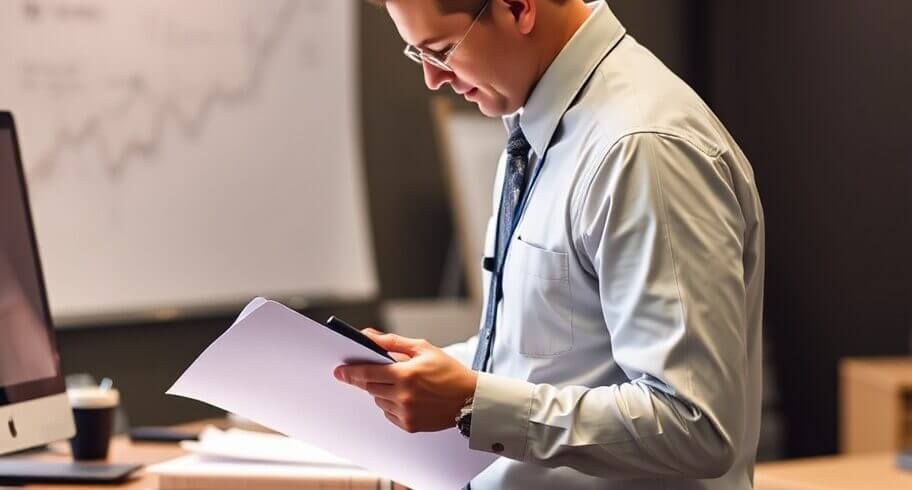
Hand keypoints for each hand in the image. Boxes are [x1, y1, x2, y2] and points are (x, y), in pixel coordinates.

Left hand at [333, 329, 477, 432]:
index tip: (339, 371)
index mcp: (405, 374)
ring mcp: (406, 413)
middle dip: (368, 379)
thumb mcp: (423, 349)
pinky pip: (388, 414)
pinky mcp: (409, 425)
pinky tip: (408, 398)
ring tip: (403, 385)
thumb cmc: (449, 371)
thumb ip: (392, 342)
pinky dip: (392, 405)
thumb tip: (368, 336)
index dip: (350, 372)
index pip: (367, 373)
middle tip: (378, 374)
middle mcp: (403, 396)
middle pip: (369, 388)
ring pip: (379, 401)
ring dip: (383, 392)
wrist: (470, 399)